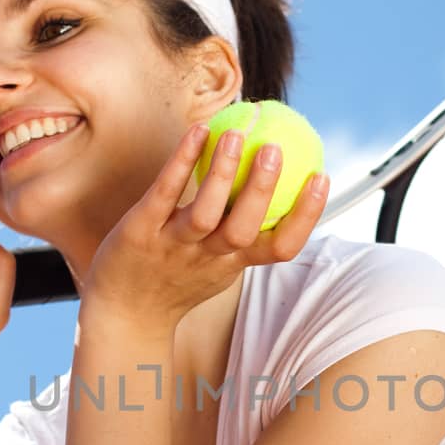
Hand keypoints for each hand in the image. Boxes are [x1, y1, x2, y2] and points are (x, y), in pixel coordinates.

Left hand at [80, 123, 329, 327]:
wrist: (122, 313)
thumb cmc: (176, 279)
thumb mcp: (218, 264)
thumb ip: (244, 230)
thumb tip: (274, 178)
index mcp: (233, 264)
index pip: (281, 248)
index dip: (306, 216)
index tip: (322, 177)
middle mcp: (207, 257)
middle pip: (244, 230)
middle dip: (262, 191)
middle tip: (276, 149)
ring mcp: (173, 246)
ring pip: (204, 214)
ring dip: (222, 174)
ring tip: (236, 134)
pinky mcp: (140, 232)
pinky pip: (164, 194)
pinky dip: (181, 163)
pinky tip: (198, 131)